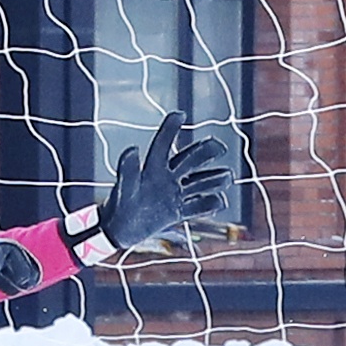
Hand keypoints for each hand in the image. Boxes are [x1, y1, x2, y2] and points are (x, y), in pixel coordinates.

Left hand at [62, 112, 236, 264]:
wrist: (118, 231)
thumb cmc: (119, 206)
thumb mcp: (124, 188)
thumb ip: (128, 170)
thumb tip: (132, 149)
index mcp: (153, 168)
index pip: (163, 143)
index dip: (171, 127)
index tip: (180, 114)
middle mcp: (167, 177)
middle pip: (193, 158)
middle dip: (208, 150)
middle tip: (220, 148)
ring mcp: (175, 193)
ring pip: (202, 181)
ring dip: (217, 177)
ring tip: (226, 177)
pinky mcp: (179, 211)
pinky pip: (201, 206)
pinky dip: (212, 203)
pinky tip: (217, 202)